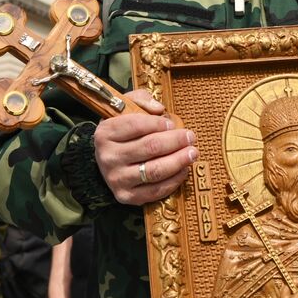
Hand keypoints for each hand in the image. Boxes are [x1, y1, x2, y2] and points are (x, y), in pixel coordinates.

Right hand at [94, 90, 195, 205]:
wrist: (105, 161)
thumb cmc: (121, 133)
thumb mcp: (125, 109)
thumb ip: (142, 101)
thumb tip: (160, 109)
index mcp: (105, 133)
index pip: (136, 125)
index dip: (159, 124)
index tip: (172, 123)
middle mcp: (107, 157)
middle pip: (150, 148)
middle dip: (175, 141)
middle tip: (191, 137)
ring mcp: (116, 179)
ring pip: (155, 171)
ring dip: (179, 161)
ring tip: (192, 153)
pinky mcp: (126, 196)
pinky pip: (156, 190)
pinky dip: (174, 180)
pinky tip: (184, 170)